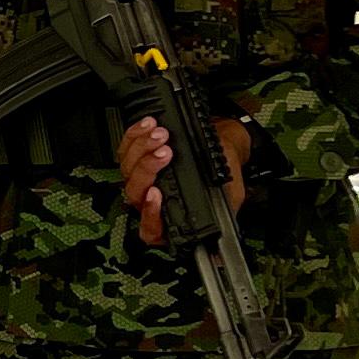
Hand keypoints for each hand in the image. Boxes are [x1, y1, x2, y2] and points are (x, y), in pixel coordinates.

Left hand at [117, 113, 248, 244]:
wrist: (222, 146)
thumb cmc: (224, 174)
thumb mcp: (231, 195)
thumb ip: (223, 211)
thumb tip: (220, 232)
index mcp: (172, 219)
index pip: (151, 230)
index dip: (150, 214)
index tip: (156, 194)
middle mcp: (152, 202)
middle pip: (135, 192)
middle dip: (148, 168)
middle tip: (166, 153)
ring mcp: (141, 179)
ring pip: (128, 168)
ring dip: (142, 148)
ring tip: (161, 135)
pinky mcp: (136, 158)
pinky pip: (126, 148)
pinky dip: (135, 135)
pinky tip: (147, 126)